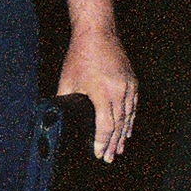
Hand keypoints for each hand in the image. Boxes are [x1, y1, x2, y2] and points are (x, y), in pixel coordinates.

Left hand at [57, 24, 136, 162]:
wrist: (98, 33)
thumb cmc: (80, 55)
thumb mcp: (67, 80)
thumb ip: (64, 100)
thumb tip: (56, 115)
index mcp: (101, 93)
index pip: (105, 126)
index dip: (102, 142)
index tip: (99, 154)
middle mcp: (118, 91)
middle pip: (119, 125)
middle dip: (113, 144)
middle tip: (110, 158)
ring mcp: (128, 86)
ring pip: (128, 117)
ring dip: (123, 135)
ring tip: (119, 149)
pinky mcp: (132, 81)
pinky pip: (133, 106)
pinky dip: (130, 120)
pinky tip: (127, 129)